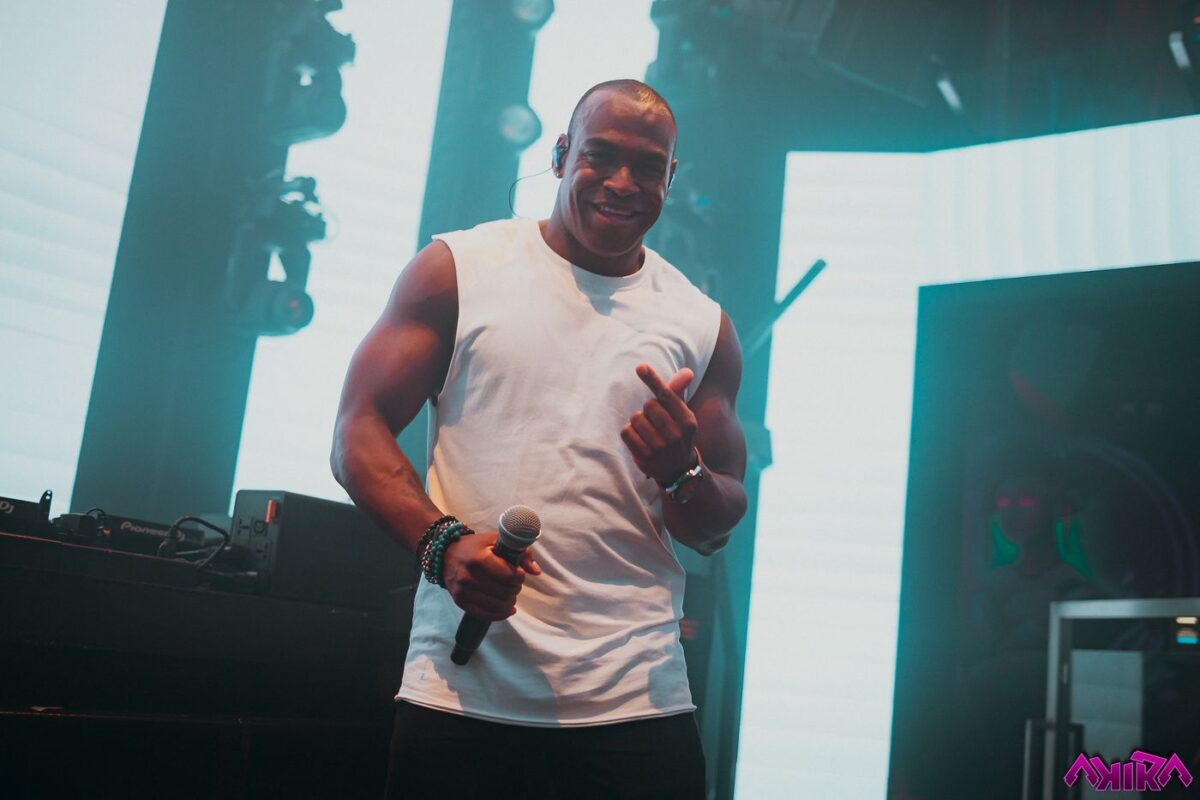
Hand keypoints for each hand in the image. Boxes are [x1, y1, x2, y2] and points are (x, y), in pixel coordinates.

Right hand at [442, 531, 540, 620]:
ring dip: (510, 600)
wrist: (445, 554)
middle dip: (515, 588)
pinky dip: (502, 614)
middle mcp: (469, 577)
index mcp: (479, 559)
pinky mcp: (460, 602)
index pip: (508, 575)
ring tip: (510, 593)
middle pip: (505, 592)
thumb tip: (536, 571)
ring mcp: (463, 592)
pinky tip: (508, 608)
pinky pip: (486, 615)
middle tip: (514, 582)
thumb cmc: (475, 546)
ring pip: (498, 605)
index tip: (518, 572)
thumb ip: (520, 552)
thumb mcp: (497, 540)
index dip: (519, 576)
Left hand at [620, 364, 698, 484]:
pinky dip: (629, 433)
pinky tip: (638, 439)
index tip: (640, 367)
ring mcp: (661, 448)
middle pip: (648, 405)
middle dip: (647, 409)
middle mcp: (676, 434)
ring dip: (637, 421)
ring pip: (636, 418)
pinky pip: (626, 432)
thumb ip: (679, 392)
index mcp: (687, 420)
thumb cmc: (677, 433)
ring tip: (647, 431)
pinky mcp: (645, 457)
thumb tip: (688, 371)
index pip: (666, 395)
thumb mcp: (682, 414)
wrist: (678, 470)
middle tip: (654, 420)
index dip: (652, 380)